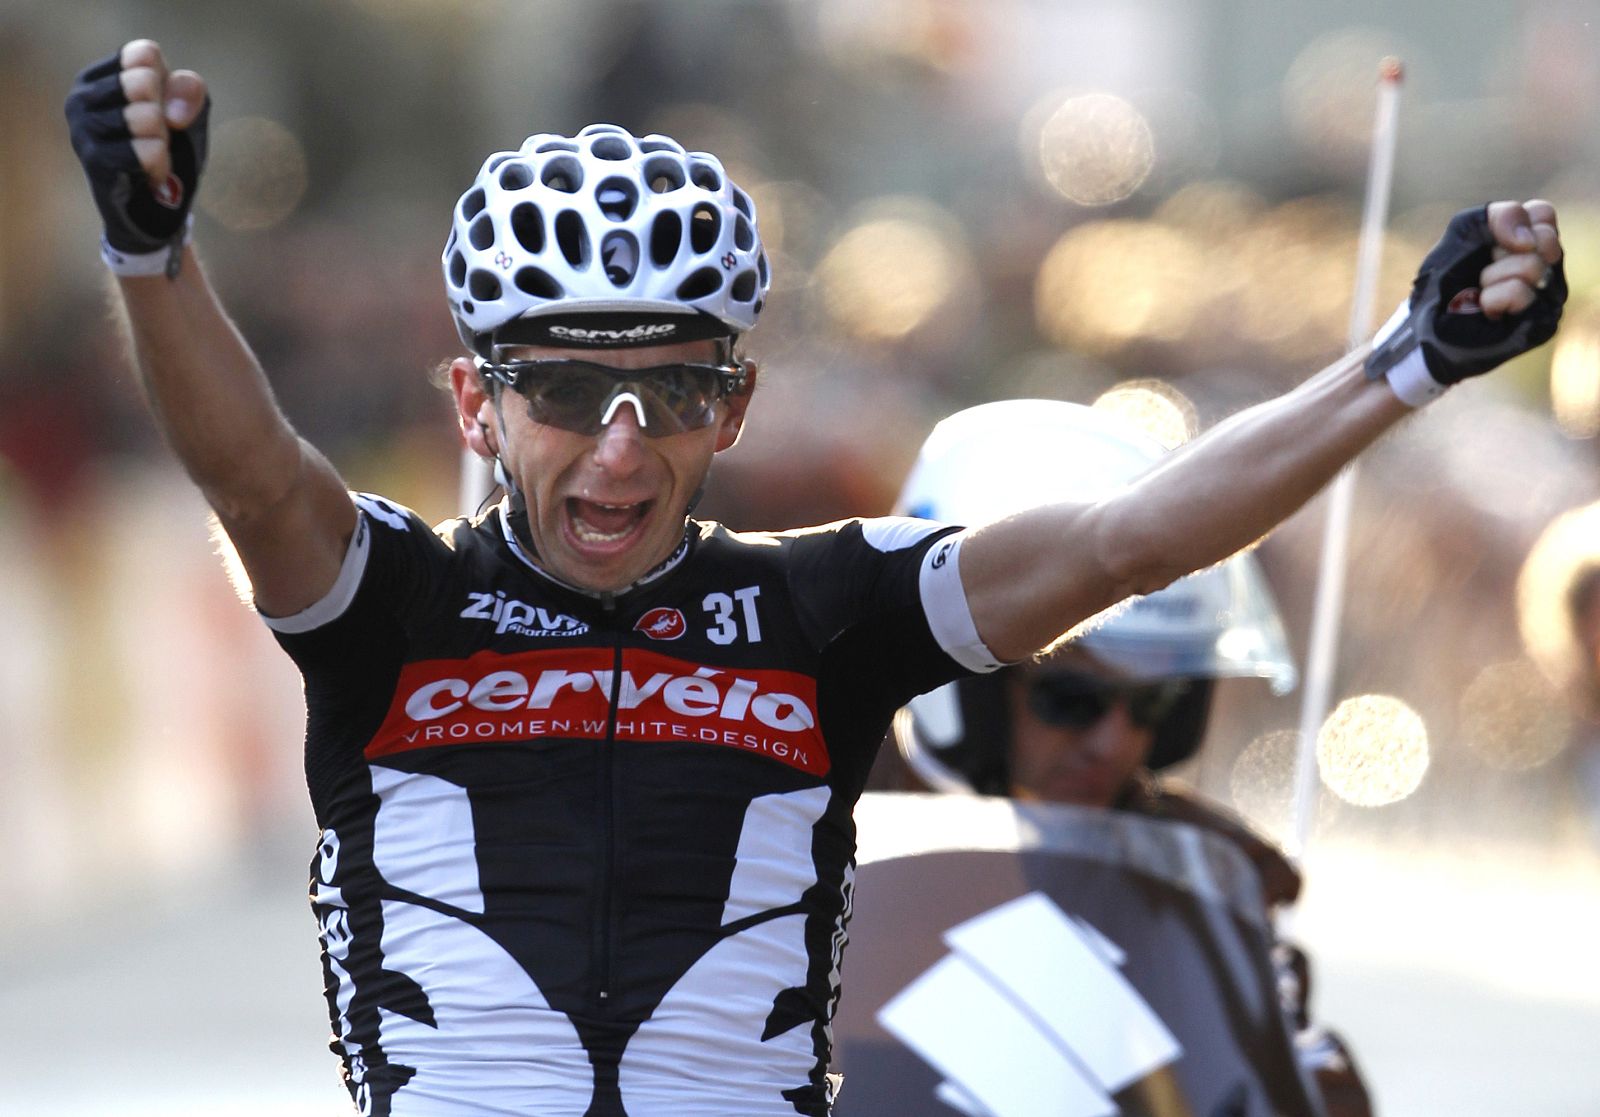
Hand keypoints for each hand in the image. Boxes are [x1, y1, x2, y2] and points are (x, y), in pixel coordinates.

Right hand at [64, 39, 210, 258]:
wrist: (154, 210)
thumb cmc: (167, 152)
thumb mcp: (187, 114)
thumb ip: (190, 91)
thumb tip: (174, 110)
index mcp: (99, 76)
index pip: (145, 55)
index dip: (170, 84)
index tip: (165, 110)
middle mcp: (81, 97)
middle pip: (144, 83)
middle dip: (166, 114)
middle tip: (160, 136)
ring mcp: (82, 129)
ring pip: (146, 117)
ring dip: (164, 141)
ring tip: (154, 154)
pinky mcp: (95, 161)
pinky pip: (148, 151)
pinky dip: (163, 164)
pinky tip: (154, 174)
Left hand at [1366, 200, 1565, 388]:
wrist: (1427, 324)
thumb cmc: (1446, 278)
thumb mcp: (1464, 231)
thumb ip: (1500, 214)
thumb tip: (1528, 240)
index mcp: (1533, 243)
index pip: (1542, 214)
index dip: (1511, 223)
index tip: (1489, 243)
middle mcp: (1548, 267)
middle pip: (1543, 238)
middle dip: (1500, 251)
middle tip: (1483, 271)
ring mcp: (1549, 296)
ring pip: (1533, 266)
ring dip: (1493, 276)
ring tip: (1482, 292)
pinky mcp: (1542, 322)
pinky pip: (1521, 292)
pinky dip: (1493, 297)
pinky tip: (1486, 309)